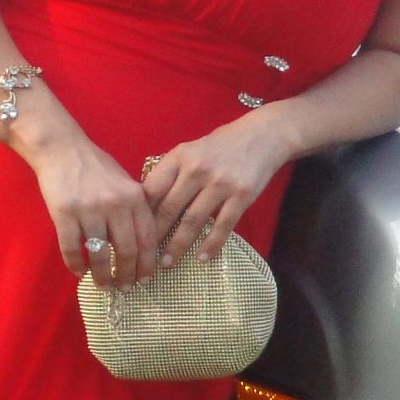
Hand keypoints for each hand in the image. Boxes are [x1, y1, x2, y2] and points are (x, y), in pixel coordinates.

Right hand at [19, 121, 160, 284]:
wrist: (62, 149)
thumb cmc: (96, 167)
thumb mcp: (125, 183)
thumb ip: (135, 209)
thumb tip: (143, 245)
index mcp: (135, 197)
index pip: (148, 239)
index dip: (147, 264)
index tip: (145, 279)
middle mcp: (116, 205)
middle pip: (127, 251)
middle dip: (127, 275)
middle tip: (124, 287)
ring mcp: (89, 210)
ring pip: (100, 255)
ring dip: (102, 275)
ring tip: (104, 284)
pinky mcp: (64, 214)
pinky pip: (72, 249)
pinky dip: (76, 265)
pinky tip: (79, 271)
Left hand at [141, 113, 290, 266]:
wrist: (263, 136)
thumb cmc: (223, 145)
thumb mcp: (192, 150)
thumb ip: (173, 172)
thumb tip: (150, 203)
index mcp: (180, 156)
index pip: (153, 189)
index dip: (142, 213)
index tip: (135, 232)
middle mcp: (197, 169)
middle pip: (169, 208)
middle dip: (155, 236)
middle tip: (145, 256)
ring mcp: (221, 183)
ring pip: (193, 221)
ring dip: (178, 245)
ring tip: (168, 263)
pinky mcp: (242, 196)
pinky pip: (223, 226)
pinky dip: (212, 244)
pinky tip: (203, 258)